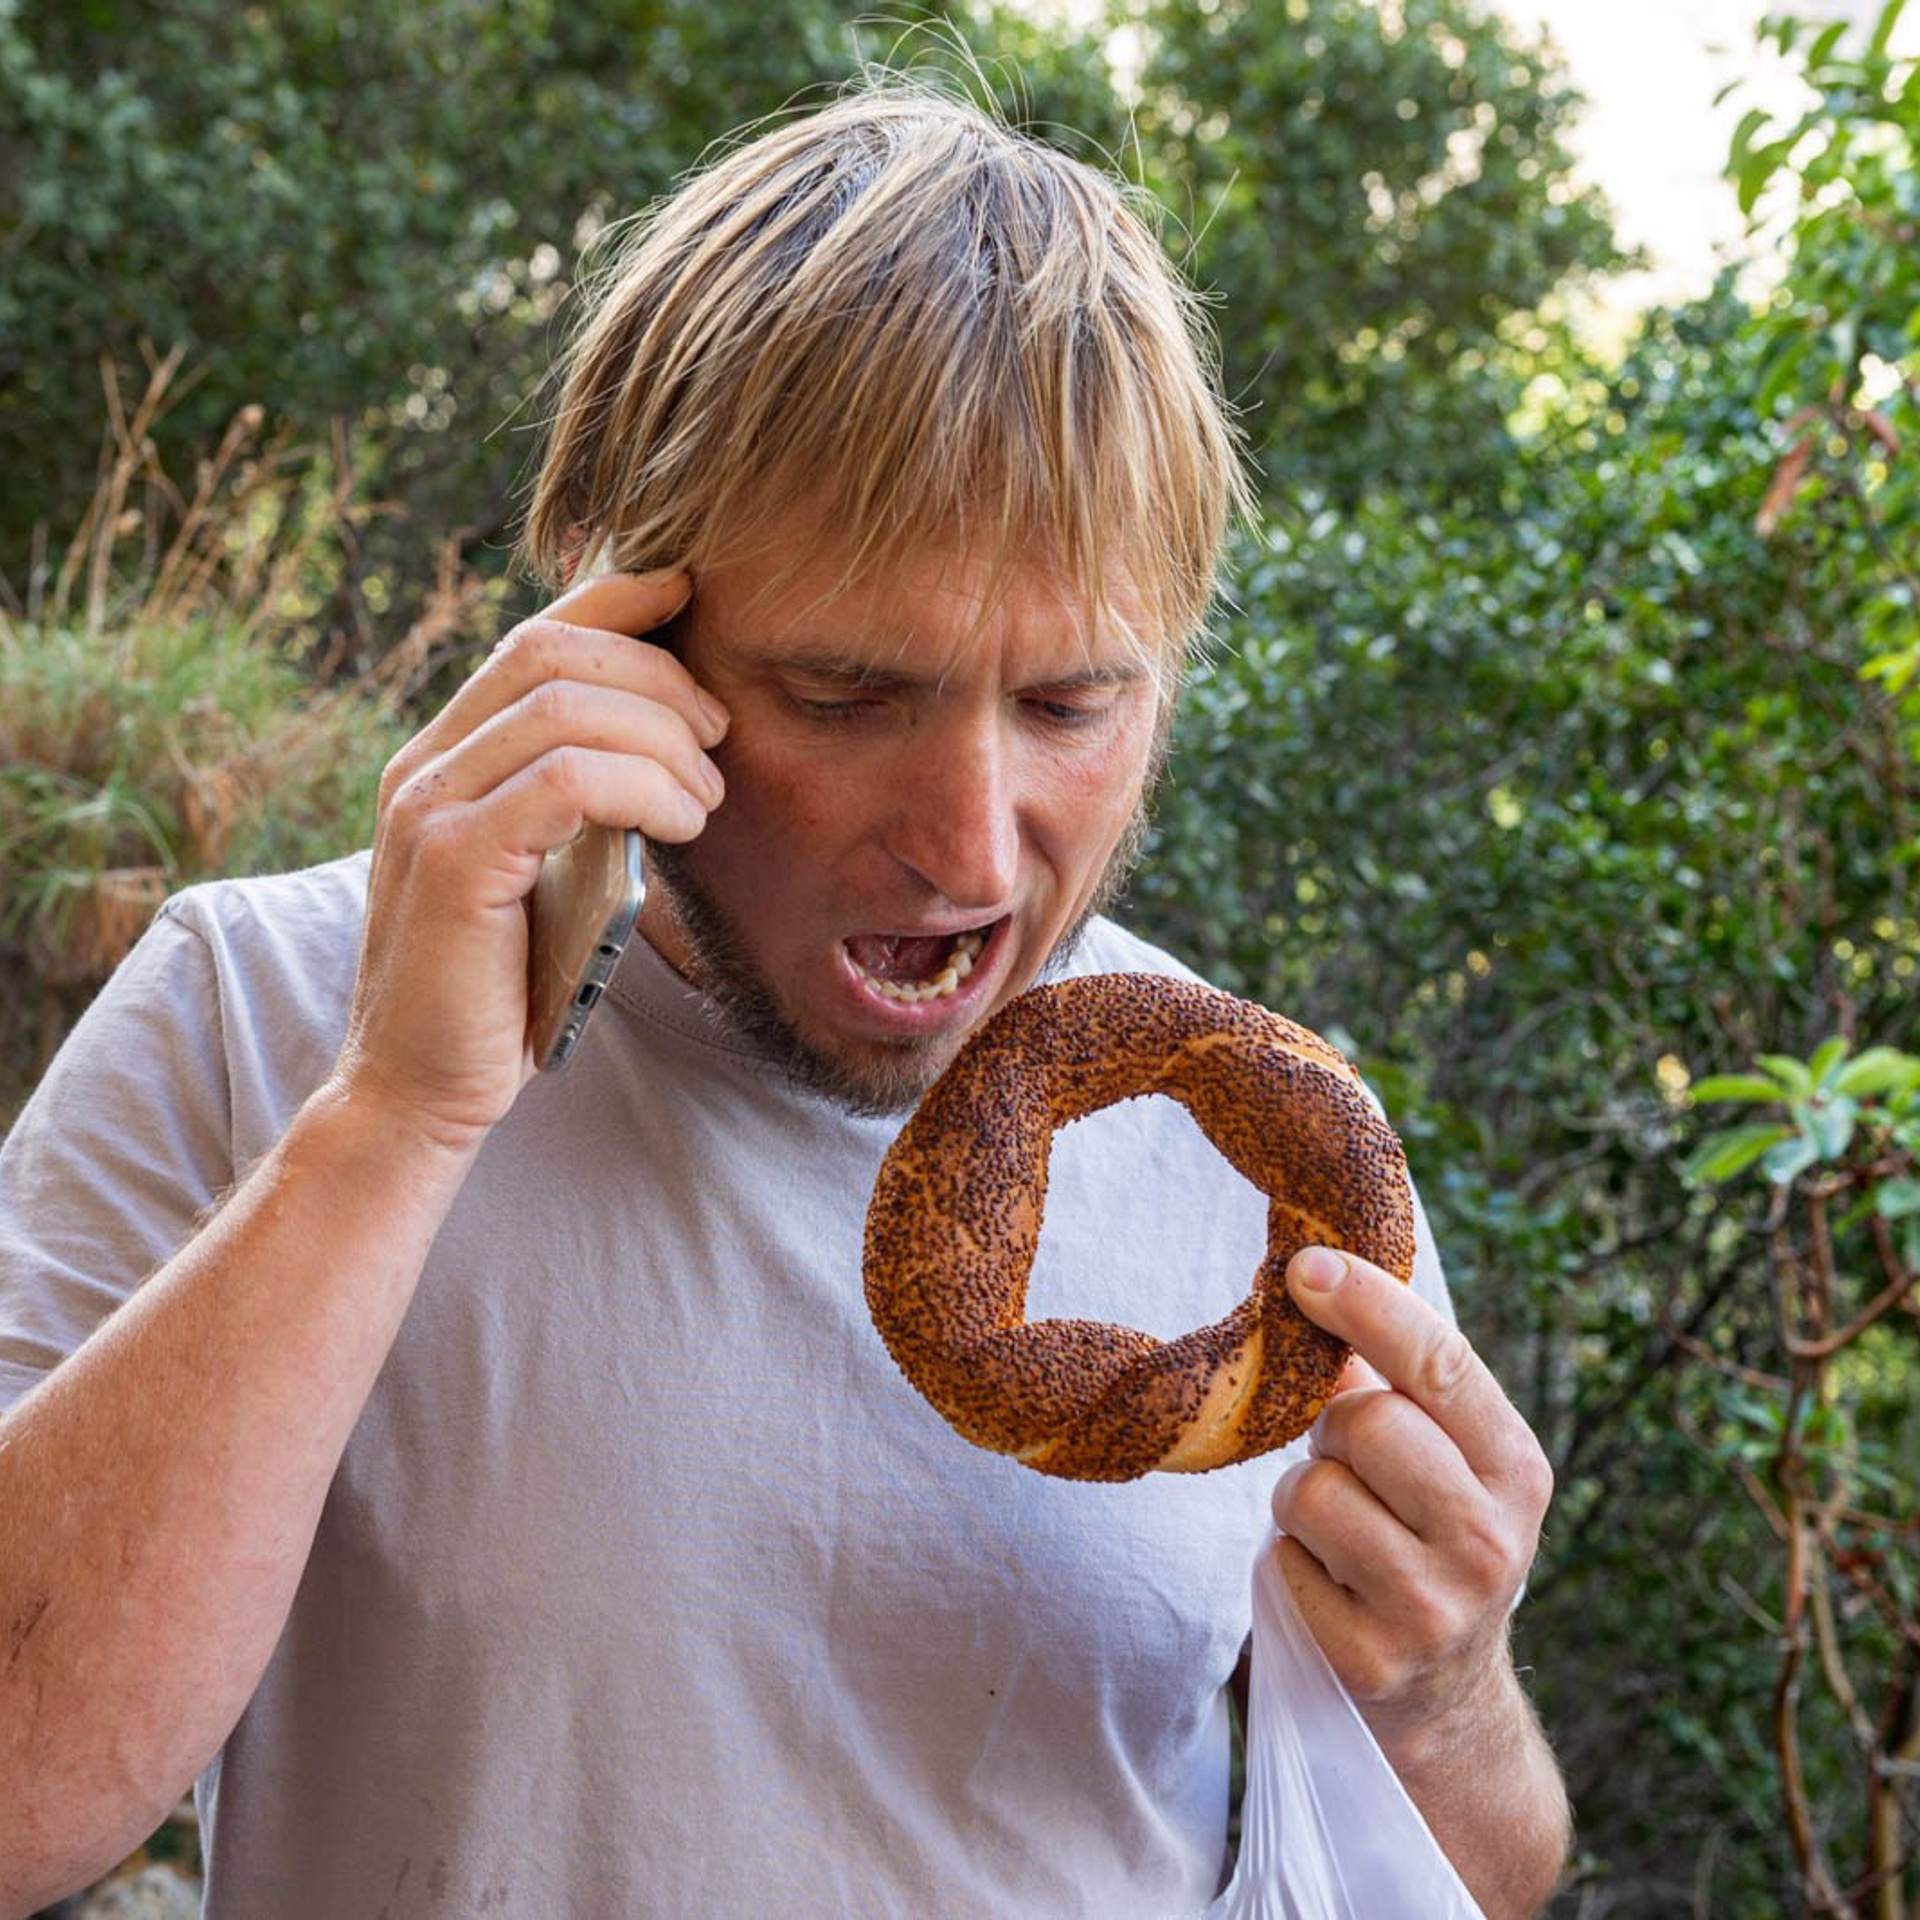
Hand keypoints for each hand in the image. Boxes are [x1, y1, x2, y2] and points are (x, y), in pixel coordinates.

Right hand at [333, 567, 727, 1148]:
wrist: (419, 1089)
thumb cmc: (501, 987)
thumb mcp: (549, 871)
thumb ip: (581, 801)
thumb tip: (672, 742)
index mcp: (444, 756)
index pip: (534, 637)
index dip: (617, 599)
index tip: (694, 601)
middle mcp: (424, 765)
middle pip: (554, 652)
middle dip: (659, 676)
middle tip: (720, 734)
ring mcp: (429, 809)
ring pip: (565, 709)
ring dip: (663, 739)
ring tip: (706, 797)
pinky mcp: (453, 863)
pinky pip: (564, 782)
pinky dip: (642, 788)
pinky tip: (682, 824)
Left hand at [1268, 1245, 1553, 1760]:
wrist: (1444, 1698)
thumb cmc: (1429, 1538)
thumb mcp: (1445, 1461)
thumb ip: (1397, 1381)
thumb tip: (1315, 1284)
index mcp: (1516, 1468)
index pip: (1442, 1362)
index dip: (1369, 1304)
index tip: (1307, 1266)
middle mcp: (1489, 1539)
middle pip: (1366, 1422)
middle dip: (1333, 1429)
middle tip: (1349, 1462)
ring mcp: (1432, 1607)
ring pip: (1313, 1489)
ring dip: (1302, 1497)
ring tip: (1340, 1527)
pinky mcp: (1369, 1658)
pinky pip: (1282, 1560)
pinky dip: (1289, 1560)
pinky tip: (1329, 1584)